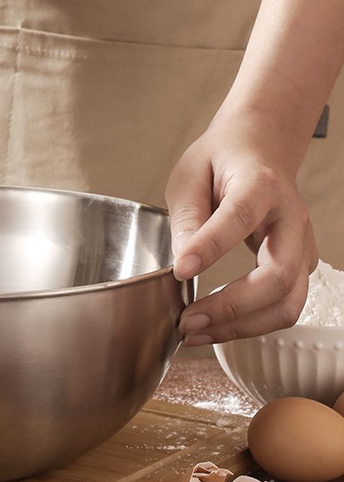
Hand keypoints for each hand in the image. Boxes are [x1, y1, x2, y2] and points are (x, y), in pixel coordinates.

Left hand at [165, 113, 317, 345]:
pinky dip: (250, 324)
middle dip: (231, 306)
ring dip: (241, 326)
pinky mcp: (299, 264)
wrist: (260, 148)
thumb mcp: (189, 175)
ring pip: (287, 301)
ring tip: (196, 333)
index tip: (180, 270)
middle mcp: (290, 217)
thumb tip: (183, 260)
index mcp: (261, 184)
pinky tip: (215, 327)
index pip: (240, 218)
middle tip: (187, 320)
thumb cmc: (221, 160)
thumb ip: (187, 216)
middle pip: (277, 275)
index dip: (210, 247)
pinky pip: (283, 305)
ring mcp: (302, 244)